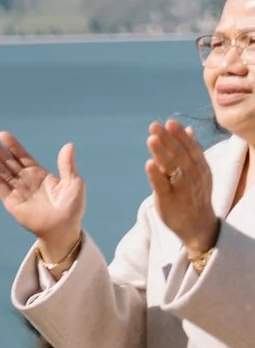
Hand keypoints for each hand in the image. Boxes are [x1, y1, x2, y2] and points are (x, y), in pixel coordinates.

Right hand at [0, 130, 86, 255]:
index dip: (12, 145)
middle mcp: (24, 180)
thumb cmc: (71, 207)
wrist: (64, 228)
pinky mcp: (10, 202)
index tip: (2, 134)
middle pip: (6, 161)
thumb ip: (66, 164)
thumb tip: (68, 145)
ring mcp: (16, 191)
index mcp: (38, 174)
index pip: (22, 156)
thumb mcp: (73, 182)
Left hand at [146, 117, 221, 253]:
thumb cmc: (195, 194)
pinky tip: (148, 164)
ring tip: (151, 139)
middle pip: (179, 155)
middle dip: (168, 139)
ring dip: (162, 153)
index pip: (190, 148)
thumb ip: (191, 151)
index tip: (169, 122)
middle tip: (155, 125)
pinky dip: (156, 175)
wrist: (198, 225)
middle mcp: (192, 176)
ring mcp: (181, 188)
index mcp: (200, 168)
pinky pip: (162, 186)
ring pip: (172, 168)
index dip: (180, 135)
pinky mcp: (169, 200)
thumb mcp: (198, 172)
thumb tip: (188, 129)